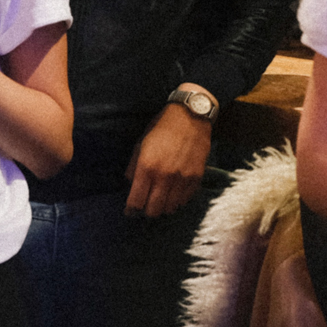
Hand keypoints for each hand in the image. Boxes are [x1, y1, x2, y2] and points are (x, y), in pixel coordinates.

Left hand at [126, 102, 212, 216]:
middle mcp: (164, 177)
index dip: (131, 209)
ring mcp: (182, 179)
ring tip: (161, 200)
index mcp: (146, 167)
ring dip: (163, 207)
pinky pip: (185, 200)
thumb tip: (130, 183)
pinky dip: (178, 200)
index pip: (136, 201)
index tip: (130, 211)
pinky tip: (174, 193)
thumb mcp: (141, 143)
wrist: (191, 116)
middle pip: (153, 210)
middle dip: (147, 211)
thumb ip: (133, 166)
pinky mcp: (196, 178)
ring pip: (170, 208)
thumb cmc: (162, 127)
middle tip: (145, 206)